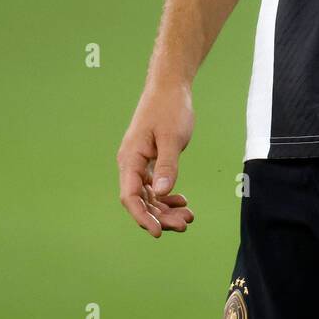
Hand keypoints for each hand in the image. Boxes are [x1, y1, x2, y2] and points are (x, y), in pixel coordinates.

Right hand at [117, 80, 195, 236]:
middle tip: (186, 224)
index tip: (158, 232)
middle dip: (161, 216)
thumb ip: (167, 165)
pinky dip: (168, 196)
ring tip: (189, 217)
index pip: (130, 196)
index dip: (142, 217)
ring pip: (149, 195)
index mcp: (130, 158)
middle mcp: (131, 163)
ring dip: (166, 209)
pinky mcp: (150, 159)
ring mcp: (140, 162)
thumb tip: (163, 192)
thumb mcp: (171, 137)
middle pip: (141, 200)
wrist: (169, 86)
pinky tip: (183, 201)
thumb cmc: (169, 108)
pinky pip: (155, 185)